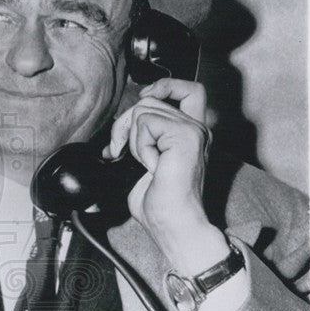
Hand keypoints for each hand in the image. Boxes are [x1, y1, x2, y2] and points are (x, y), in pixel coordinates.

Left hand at [105, 77, 228, 274]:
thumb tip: (113, 139)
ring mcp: (193, 130)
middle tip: (121, 150)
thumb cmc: (161, 205)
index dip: (163, 86)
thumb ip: (139, 141)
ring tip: (144, 163)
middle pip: (152, 99)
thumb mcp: (143, 166)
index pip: (186, 90)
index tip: (144, 100)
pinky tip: (151, 165)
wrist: (174, 225)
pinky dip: (140, 146)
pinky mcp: (185, 136)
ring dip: (133, 138)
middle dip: (127, 123)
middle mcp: (196, 128)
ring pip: (145, 109)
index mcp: (189, 133)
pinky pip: (146, 124)